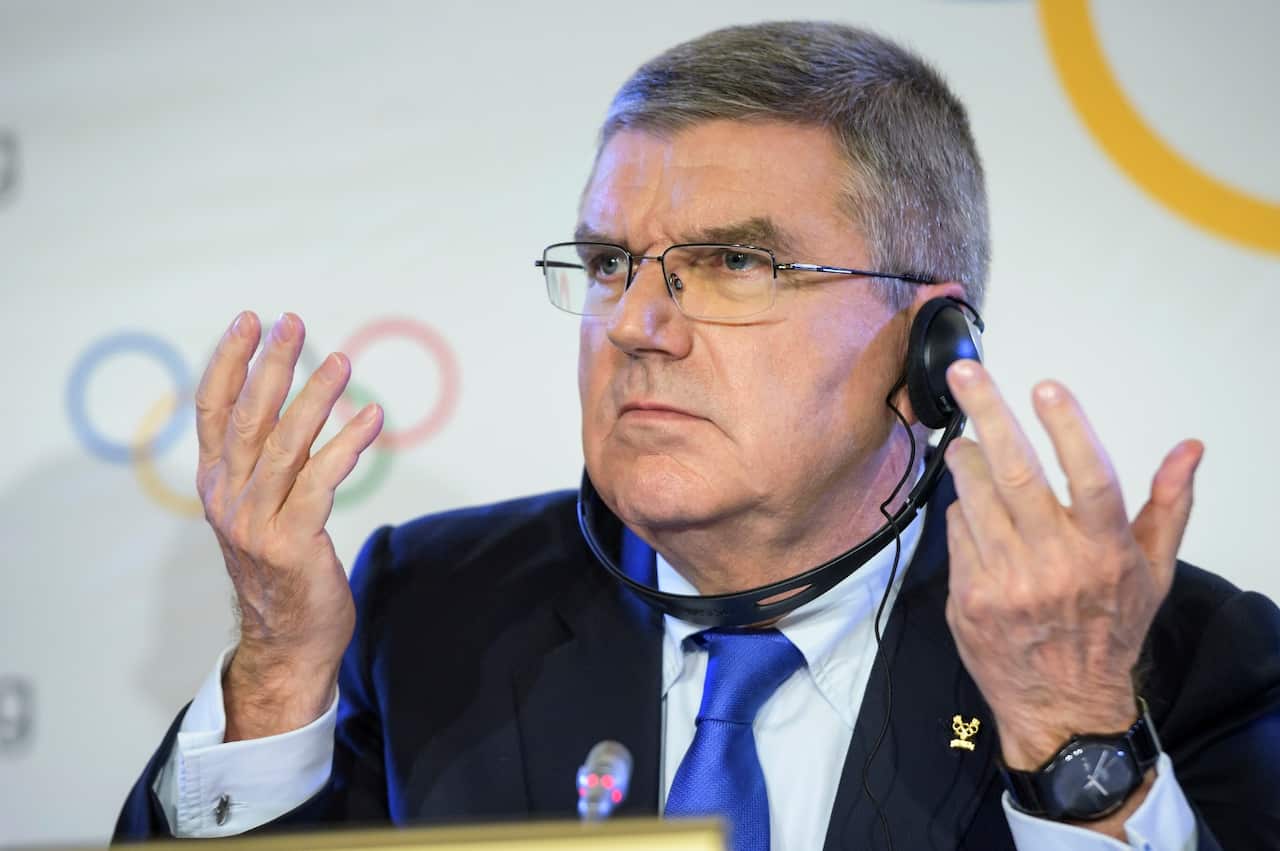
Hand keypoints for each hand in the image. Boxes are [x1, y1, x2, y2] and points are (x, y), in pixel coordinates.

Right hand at [195, 311, 382, 739]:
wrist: (288, 641)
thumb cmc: (283, 569)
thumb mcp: (259, 510)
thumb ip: (264, 464)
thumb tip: (288, 407)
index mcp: (217, 485)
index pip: (212, 410)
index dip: (228, 362)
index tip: (250, 321)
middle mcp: (229, 499)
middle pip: (248, 417)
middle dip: (271, 364)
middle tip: (294, 323)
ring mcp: (256, 522)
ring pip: (284, 444)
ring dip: (314, 397)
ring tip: (341, 360)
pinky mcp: (292, 542)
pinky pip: (321, 480)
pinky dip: (347, 444)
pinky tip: (371, 417)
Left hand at [940, 360, 1201, 770]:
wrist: (1063, 706)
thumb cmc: (1109, 630)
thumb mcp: (1153, 572)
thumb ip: (1169, 505)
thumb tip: (1189, 448)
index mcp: (1104, 551)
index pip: (1090, 476)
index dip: (1068, 428)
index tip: (1046, 387)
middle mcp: (1054, 563)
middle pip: (1016, 473)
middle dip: (988, 414)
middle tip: (966, 373)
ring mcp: (1006, 580)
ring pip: (974, 496)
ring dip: (966, 460)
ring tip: (966, 442)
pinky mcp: (969, 597)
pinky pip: (957, 532)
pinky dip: (961, 510)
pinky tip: (973, 509)